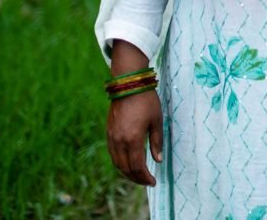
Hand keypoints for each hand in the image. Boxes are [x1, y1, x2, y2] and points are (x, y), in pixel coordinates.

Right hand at [104, 41, 161, 185]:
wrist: (129, 85)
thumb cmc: (147, 102)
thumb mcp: (157, 121)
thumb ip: (156, 142)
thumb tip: (157, 161)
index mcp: (133, 139)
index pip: (137, 167)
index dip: (145, 177)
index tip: (153, 182)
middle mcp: (120, 141)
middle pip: (126, 168)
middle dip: (136, 178)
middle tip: (147, 182)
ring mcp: (112, 137)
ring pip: (117, 163)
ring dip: (127, 172)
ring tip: (138, 175)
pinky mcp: (109, 132)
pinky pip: (112, 154)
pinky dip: (120, 162)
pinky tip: (128, 163)